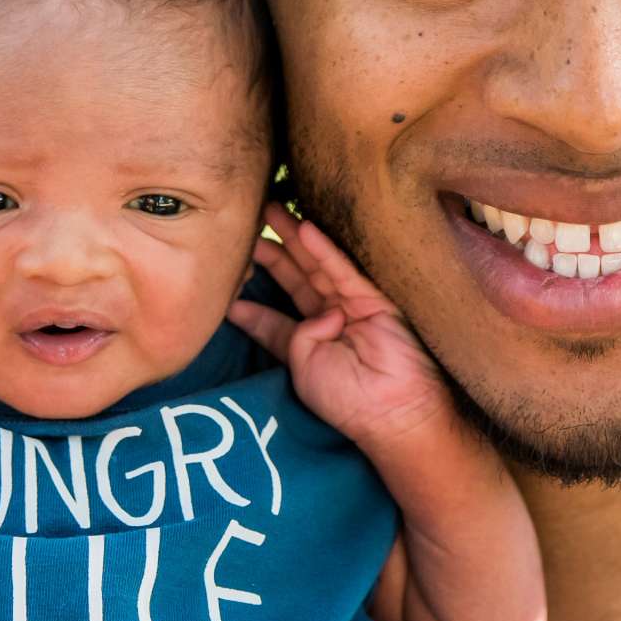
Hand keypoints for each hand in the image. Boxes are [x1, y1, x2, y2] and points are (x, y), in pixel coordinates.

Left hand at [229, 201, 451, 446]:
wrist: (391, 409)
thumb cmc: (345, 398)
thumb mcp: (300, 366)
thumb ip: (282, 335)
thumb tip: (280, 311)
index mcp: (311, 342)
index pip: (278, 313)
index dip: (255, 296)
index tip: (229, 277)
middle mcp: (331, 319)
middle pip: (297, 278)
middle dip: (274, 251)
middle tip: (250, 222)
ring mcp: (354, 305)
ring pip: (317, 266)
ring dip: (295, 239)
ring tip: (272, 211)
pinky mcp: (374, 297)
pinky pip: (343, 269)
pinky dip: (324, 250)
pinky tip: (305, 230)